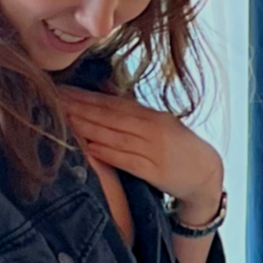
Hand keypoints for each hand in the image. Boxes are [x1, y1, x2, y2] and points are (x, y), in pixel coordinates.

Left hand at [60, 89, 223, 218]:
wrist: (208, 174)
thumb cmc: (180, 149)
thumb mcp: (160, 123)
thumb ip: (131, 109)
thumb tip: (104, 88)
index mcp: (152, 116)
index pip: (113, 103)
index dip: (86, 96)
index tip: (62, 91)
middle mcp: (153, 129)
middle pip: (110, 116)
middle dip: (80, 108)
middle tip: (54, 100)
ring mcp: (155, 150)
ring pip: (115, 135)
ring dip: (88, 127)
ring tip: (64, 120)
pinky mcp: (156, 172)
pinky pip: (128, 160)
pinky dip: (108, 153)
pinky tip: (89, 147)